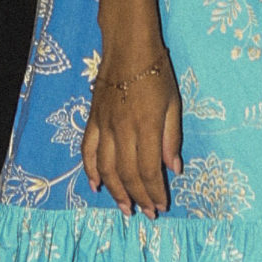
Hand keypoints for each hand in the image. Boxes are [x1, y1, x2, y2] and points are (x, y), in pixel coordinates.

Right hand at [82, 46, 182, 215]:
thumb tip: (175, 169)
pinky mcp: (92, 120)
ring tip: (126, 208)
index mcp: (146, 126)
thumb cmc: (157, 73)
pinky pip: (87, 151)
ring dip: (115, 192)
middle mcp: (122, 130)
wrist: (128, 48)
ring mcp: (103, 126)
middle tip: (147, 213)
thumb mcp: (174, 104)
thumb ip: (172, 138)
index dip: (154, 191)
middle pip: (127, 174)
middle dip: (138, 197)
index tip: (162, 206)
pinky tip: (96, 186)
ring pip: (106, 168)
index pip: (148, 169)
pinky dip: (90, 171)